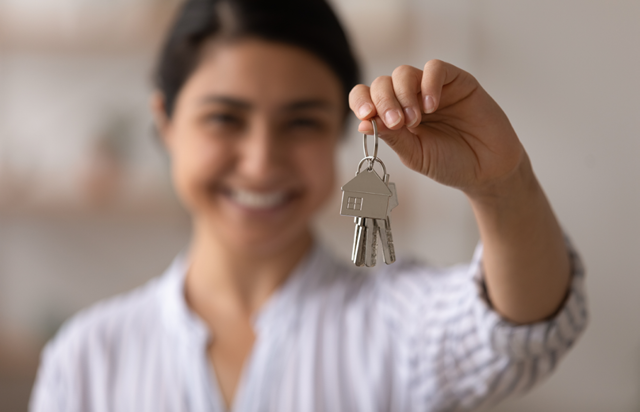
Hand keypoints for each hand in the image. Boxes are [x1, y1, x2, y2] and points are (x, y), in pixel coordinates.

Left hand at [349, 60, 524, 196]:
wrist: (487, 169)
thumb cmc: (449, 163)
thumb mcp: (414, 154)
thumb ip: (391, 137)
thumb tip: (362, 123)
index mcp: (393, 116)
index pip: (366, 97)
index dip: (360, 101)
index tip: (365, 116)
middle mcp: (409, 98)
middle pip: (382, 83)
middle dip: (383, 101)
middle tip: (397, 123)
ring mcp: (432, 88)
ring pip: (404, 73)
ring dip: (403, 94)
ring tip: (415, 120)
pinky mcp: (457, 81)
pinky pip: (435, 68)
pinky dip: (429, 84)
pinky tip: (432, 106)